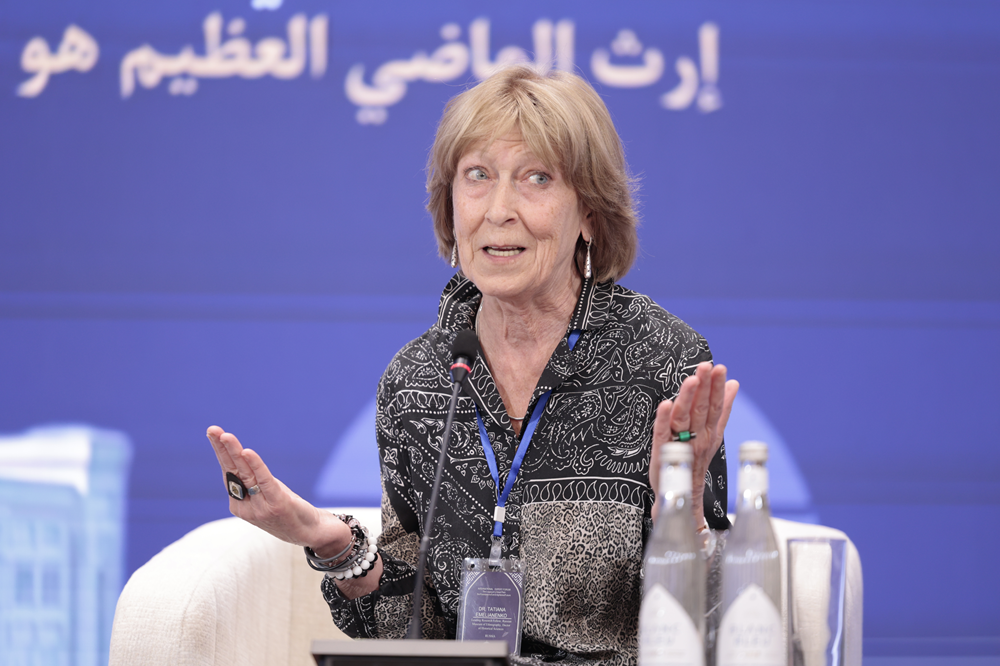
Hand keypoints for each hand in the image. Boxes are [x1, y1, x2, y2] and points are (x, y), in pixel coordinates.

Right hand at [205, 425, 348, 554]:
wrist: (311, 532)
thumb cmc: (288, 510)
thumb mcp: (266, 494)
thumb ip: (253, 481)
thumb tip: (241, 456)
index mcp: (239, 504)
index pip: (228, 473)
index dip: (221, 452)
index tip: (214, 433)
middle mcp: (246, 507)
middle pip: (232, 472)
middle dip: (221, 449)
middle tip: (212, 430)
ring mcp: (259, 507)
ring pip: (245, 474)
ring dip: (234, 453)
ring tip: (225, 436)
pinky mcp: (276, 505)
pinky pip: (264, 481)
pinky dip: (256, 465)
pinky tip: (247, 452)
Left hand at [650, 362, 738, 524]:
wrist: (682, 492)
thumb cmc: (696, 458)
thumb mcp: (713, 433)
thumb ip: (723, 408)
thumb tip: (734, 384)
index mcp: (709, 431)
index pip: (716, 406)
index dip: (718, 387)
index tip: (720, 368)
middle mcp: (697, 436)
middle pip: (701, 409)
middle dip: (704, 386)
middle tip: (706, 366)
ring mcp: (680, 444)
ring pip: (684, 417)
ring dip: (687, 398)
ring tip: (691, 380)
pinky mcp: (662, 451)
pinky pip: (662, 432)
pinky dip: (663, 419)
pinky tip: (665, 404)